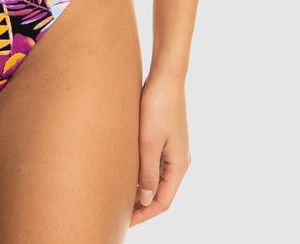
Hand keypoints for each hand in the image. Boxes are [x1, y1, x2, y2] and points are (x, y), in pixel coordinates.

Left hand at [130, 71, 190, 226]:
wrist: (166, 77)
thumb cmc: (157, 108)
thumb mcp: (149, 143)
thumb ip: (147, 173)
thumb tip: (145, 200)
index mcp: (179, 165)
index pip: (162, 201)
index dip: (144, 214)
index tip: (125, 222)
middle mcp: (179, 160)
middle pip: (161, 192)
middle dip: (142, 205)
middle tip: (119, 213)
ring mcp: (174, 149)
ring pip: (157, 178)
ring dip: (141, 189)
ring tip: (120, 195)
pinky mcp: (167, 137)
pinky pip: (156, 164)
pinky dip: (143, 173)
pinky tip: (127, 172)